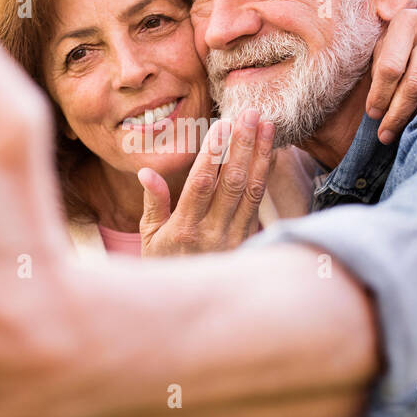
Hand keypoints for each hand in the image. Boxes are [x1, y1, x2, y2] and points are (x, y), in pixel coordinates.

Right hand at [137, 109, 274, 255]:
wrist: (188, 303)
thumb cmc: (163, 264)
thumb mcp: (149, 237)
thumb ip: (154, 203)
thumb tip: (147, 171)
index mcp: (184, 229)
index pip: (202, 184)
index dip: (214, 153)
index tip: (222, 125)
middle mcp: (213, 233)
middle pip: (232, 182)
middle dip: (243, 145)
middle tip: (251, 114)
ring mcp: (234, 237)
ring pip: (251, 190)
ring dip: (260, 155)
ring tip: (267, 126)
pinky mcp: (248, 240)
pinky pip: (258, 203)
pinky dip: (264, 175)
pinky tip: (269, 153)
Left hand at [364, 0, 416, 145]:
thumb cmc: (406, 40)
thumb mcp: (387, 44)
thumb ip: (379, 68)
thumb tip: (376, 109)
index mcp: (407, 21)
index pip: (390, 67)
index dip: (380, 95)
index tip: (373, 115)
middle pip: (415, 83)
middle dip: (397, 114)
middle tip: (384, 135)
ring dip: (415, 116)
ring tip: (400, 131)